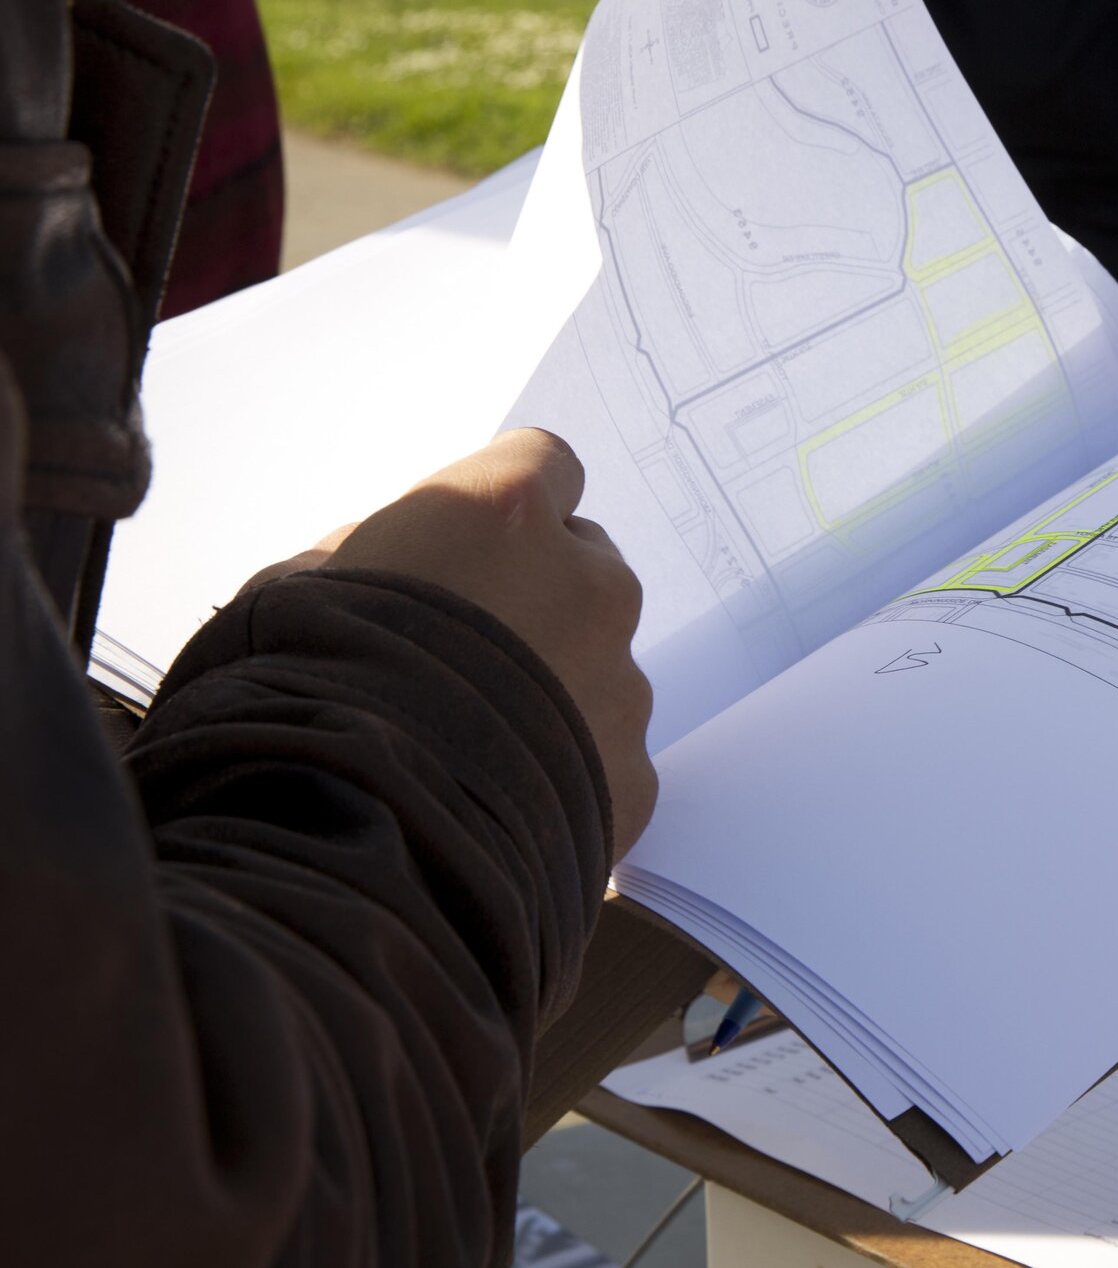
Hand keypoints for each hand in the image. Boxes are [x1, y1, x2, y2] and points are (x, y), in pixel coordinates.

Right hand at [318, 428, 657, 851]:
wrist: (342, 844)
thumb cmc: (291, 696)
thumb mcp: (290, 590)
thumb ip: (366, 555)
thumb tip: (395, 562)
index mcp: (507, 514)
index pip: (546, 465)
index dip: (506, 510)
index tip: (468, 550)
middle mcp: (589, 587)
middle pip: (587, 569)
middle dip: (538, 600)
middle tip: (465, 659)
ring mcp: (622, 687)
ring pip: (603, 670)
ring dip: (556, 694)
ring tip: (470, 753)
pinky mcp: (634, 780)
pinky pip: (608, 763)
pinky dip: (568, 779)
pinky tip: (496, 811)